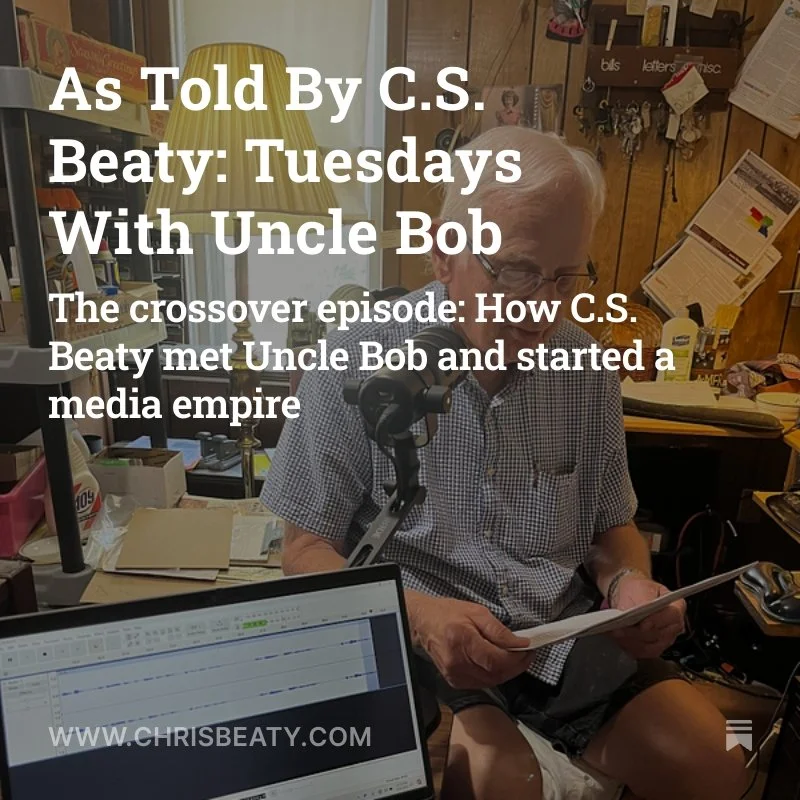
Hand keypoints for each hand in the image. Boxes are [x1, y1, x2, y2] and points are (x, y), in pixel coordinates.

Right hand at [410, 596, 534, 689]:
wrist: (424, 622)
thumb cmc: (448, 613)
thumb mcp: (477, 612)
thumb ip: (499, 630)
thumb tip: (520, 643)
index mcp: (462, 641)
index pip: (496, 660)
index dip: (516, 658)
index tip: (529, 648)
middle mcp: (456, 662)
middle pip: (496, 674)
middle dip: (516, 666)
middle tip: (527, 653)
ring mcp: (454, 675)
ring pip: (491, 681)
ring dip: (508, 672)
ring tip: (516, 657)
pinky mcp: (454, 681)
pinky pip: (482, 683)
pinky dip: (495, 675)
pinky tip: (499, 664)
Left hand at [608, 574, 685, 659]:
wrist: (631, 595)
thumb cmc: (638, 589)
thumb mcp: (640, 588)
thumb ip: (642, 601)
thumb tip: (637, 612)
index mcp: (676, 606)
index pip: (673, 616)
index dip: (657, 621)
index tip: (642, 623)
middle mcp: (674, 625)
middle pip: (659, 634)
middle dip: (637, 633)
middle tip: (620, 628)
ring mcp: (666, 639)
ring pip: (650, 647)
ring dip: (631, 641)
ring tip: (616, 633)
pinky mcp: (655, 648)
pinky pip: (643, 652)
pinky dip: (629, 647)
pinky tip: (619, 639)